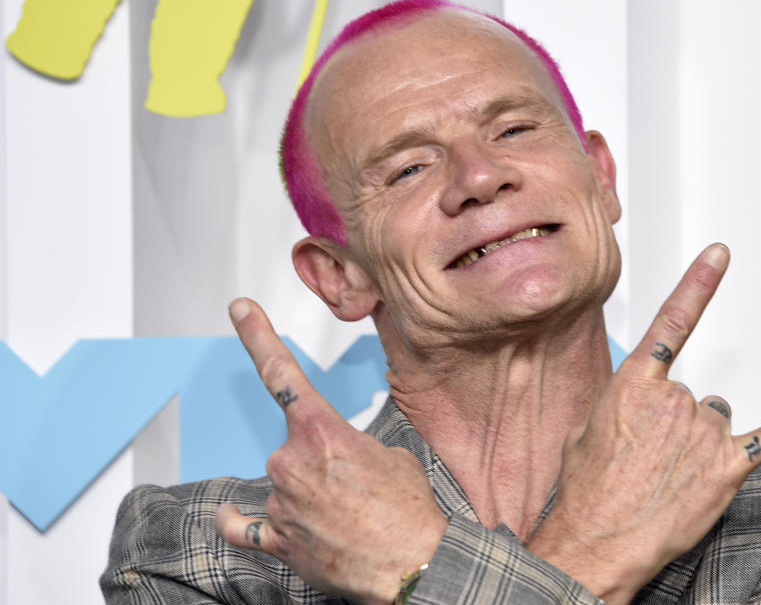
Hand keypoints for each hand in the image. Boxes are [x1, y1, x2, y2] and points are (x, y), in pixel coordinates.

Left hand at [215, 298, 447, 603]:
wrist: (414, 565)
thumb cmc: (410, 510)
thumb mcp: (392, 456)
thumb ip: (353, 447)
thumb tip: (340, 461)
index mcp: (322, 432)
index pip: (281, 373)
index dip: (257, 335)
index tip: (241, 309)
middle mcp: (291, 462)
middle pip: (290, 448)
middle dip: (318, 463)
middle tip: (354, 487)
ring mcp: (280, 503)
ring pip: (281, 486)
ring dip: (304, 496)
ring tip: (344, 518)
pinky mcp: (277, 540)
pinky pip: (243, 527)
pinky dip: (240, 521)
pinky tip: (232, 516)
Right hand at [526, 243, 760, 603]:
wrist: (596, 540)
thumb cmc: (587, 490)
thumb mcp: (584, 430)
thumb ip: (618, 403)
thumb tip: (636, 403)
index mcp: (633, 386)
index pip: (672, 322)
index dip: (698, 284)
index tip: (720, 255)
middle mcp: (674, 401)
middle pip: (693, 393)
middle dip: (675, 422)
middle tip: (650, 456)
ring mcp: (703, 434)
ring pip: (717, 418)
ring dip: (699, 441)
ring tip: (671, 473)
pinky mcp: (727, 467)